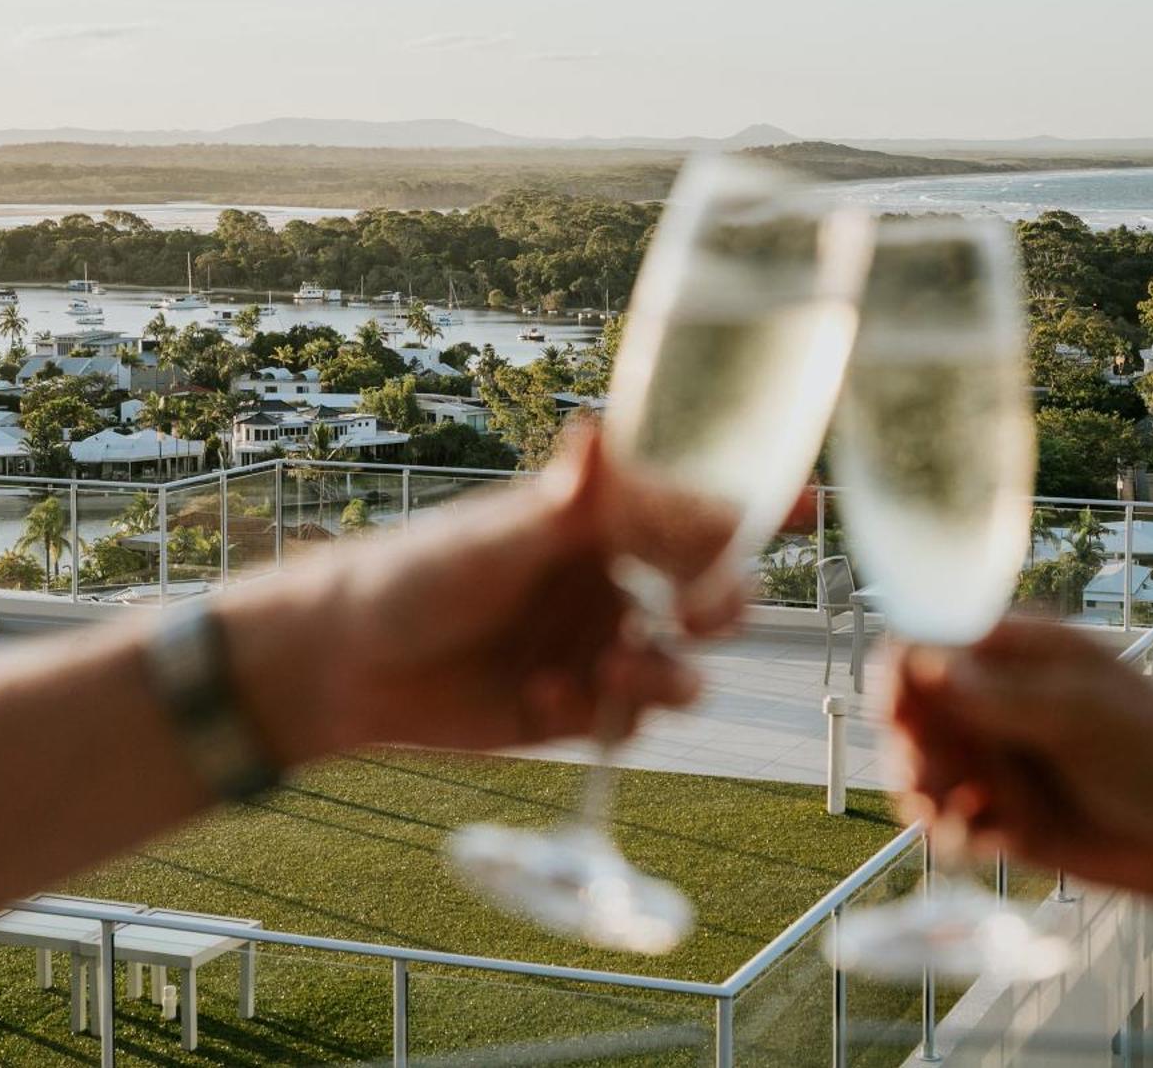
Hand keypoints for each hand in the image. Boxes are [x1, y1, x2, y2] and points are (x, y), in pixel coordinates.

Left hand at [223, 427, 741, 769]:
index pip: (700, 515)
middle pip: (716, 597)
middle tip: (690, 619)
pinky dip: (604, 715)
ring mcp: (604, 647)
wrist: (347, 665)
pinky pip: (631, 722)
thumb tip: (596, 431)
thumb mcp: (494, 538)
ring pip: (684, 670)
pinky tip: (539, 694)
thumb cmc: (414, 574)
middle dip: (719, 607)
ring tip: (608, 675)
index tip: (805, 511)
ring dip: (663, 676)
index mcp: (605, 522)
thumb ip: (563, 503)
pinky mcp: (582, 709)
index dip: (759, 514)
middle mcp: (617, 581)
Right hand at [885, 617, 1152, 909]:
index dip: (902, 676)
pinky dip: (951, 831)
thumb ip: (999, 696)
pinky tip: (981, 841)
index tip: (898, 715)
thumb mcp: (1080, 715)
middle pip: (913, 708)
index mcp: (1019, 650)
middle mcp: (997, 698)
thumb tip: (923, 666)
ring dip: (925, 792)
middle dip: (913, 747)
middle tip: (931, 783)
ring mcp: (997, 755)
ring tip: (954, 818)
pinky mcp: (1000, 810)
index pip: (930, 642)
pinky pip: (946, 817)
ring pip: (920, 765)